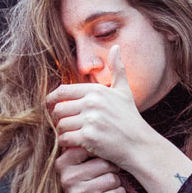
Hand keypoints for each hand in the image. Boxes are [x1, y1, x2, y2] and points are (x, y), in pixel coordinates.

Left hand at [46, 46, 146, 169]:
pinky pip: (65, 138)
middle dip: (58, 119)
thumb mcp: (124, 91)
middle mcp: (92, 102)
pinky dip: (66, 143)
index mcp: (96, 90)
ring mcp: (91, 120)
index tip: (51, 107)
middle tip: (63, 125)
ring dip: (62, 132)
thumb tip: (115, 47)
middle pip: (58, 109)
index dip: (52, 100)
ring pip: (61, 125)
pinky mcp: (89, 137)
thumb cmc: (130, 118)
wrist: (140, 145)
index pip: (62, 91)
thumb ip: (117, 69)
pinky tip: (74, 145)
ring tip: (69, 134)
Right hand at [55, 146, 124, 192]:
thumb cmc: (86, 181)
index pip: (90, 148)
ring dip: (115, 182)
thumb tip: (103, 127)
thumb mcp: (80, 163)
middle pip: (104, 164)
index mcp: (62, 162)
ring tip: (107, 185)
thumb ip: (84, 147)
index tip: (99, 158)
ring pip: (112, 179)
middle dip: (111, 168)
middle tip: (106, 174)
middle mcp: (66, 177)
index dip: (101, 153)